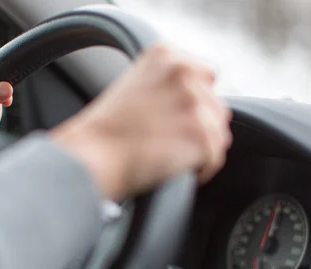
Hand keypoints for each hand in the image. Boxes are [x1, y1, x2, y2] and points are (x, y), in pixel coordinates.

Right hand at [52, 44, 231, 199]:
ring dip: (200, 149)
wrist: (92, 156)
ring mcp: (195, 104)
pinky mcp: (201, 135)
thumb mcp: (133, 85)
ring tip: (172, 157)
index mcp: (166, 55)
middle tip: (170, 142)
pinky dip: (201, 170)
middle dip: (199, 127)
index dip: (193, 102)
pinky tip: (176, 170)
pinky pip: (215, 157)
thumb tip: (191, 101)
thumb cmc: (104, 131)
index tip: (176, 119)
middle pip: (215, 106)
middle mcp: (184, 74)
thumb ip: (165, 83)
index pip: (206, 76)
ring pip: (218, 132)